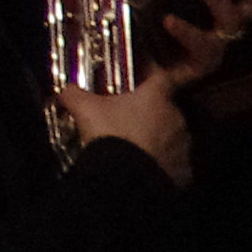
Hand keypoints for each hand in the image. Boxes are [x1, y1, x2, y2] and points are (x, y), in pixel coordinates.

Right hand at [67, 72, 196, 185]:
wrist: (126, 178)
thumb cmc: (110, 133)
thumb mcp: (83, 108)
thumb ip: (74, 94)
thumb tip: (66, 90)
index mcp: (156, 97)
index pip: (162, 77)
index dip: (152, 73)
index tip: (142, 76)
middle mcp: (176, 118)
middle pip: (166, 108)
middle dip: (150, 110)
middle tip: (129, 115)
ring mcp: (182, 146)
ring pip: (171, 135)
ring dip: (158, 136)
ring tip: (136, 144)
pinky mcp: (184, 171)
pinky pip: (173, 161)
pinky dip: (161, 161)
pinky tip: (144, 165)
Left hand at [133, 0, 251, 84]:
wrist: (111, 59)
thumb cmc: (130, 15)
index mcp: (210, 1)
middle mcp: (219, 23)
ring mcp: (211, 45)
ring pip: (232, 24)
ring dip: (219, 0)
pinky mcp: (197, 66)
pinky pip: (204, 51)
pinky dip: (189, 32)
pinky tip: (170, 20)